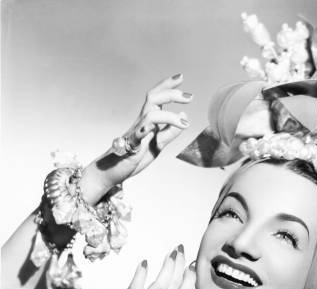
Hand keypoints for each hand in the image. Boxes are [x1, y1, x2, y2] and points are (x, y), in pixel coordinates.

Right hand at [79, 73, 192, 202]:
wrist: (112, 171)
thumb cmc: (134, 157)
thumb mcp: (158, 145)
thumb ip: (170, 132)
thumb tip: (185, 115)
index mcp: (148, 121)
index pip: (157, 98)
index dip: (167, 85)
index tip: (181, 76)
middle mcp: (142, 123)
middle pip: (153, 99)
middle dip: (171, 93)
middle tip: (189, 97)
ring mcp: (136, 133)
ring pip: (150, 115)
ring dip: (169, 117)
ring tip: (185, 124)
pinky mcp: (131, 147)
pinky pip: (138, 136)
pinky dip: (147, 131)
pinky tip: (157, 131)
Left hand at [94, 244, 194, 288]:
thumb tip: (168, 284)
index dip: (191, 280)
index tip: (192, 265)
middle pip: (174, 286)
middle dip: (180, 266)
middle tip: (180, 249)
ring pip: (161, 286)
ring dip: (168, 267)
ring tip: (170, 253)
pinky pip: (135, 288)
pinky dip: (141, 275)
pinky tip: (144, 262)